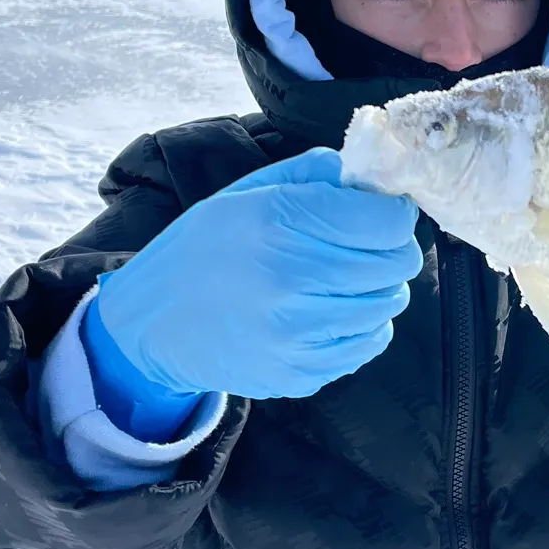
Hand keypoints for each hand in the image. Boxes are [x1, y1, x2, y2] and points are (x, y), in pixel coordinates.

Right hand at [95, 148, 422, 401]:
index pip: (386, 221)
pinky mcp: (300, 373)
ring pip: (387, 305)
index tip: (382, 213)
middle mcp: (290, 279)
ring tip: (346, 279)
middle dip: (392, 249)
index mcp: (279, 222)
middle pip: (396, 264)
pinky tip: (332, 311)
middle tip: (368, 245)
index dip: (393, 213)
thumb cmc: (204, 250)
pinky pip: (368, 344)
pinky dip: (363, 325)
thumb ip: (312, 175)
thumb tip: (369, 175)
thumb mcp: (246, 194)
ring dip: (378, 288)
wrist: (152, 324)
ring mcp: (297, 334)